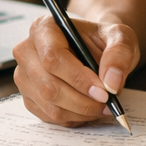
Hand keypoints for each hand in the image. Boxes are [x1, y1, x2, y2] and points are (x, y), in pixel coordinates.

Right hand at [13, 15, 139, 126]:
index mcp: (44, 28)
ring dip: (80, 112)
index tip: (103, 91)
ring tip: (102, 106)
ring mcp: (25, 76)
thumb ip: (119, 54)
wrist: (96, 49)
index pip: (53, 58)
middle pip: (48, 86)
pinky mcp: (29, 97)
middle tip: (107, 103)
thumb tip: (111, 82)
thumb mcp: (120, 37)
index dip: (78, 78)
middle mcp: (27, 51)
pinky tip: (88, 109)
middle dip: (82, 101)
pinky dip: (73, 118)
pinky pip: (49, 116)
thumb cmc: (103, 40)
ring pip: (49, 105)